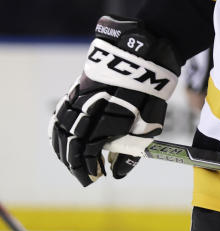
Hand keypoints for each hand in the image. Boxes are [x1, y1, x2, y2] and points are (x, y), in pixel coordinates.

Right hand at [49, 15, 179, 185]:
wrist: (143, 52)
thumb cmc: (150, 90)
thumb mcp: (150, 123)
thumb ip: (133, 149)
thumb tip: (119, 173)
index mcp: (106, 118)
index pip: (87, 152)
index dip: (89, 168)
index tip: (96, 178)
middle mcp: (87, 109)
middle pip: (70, 143)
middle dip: (75, 164)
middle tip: (86, 176)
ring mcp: (78, 98)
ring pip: (60, 129)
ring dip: (63, 150)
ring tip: (73, 163)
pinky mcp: (75, 89)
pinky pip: (59, 115)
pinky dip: (58, 131)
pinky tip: (64, 140)